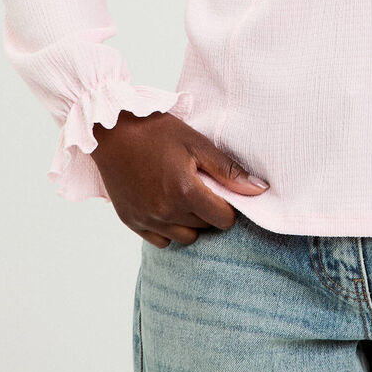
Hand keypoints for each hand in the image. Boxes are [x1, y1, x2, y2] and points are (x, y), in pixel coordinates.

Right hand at [90, 110, 269, 246]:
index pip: (223, 219)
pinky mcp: (131, 222)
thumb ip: (228, 170)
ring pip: (184, 238)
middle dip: (210, 211)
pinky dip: (169, 229)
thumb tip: (259, 190)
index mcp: (185, 192)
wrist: (112, 131)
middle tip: (203, 187)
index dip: (229, 206)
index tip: (222, 190)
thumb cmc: (157, 131)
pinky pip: (160, 241)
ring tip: (186, 197)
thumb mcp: (197, 143)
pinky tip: (167, 205)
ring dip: (191, 223)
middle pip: (204, 228)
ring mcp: (146, 220)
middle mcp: (165, 212)